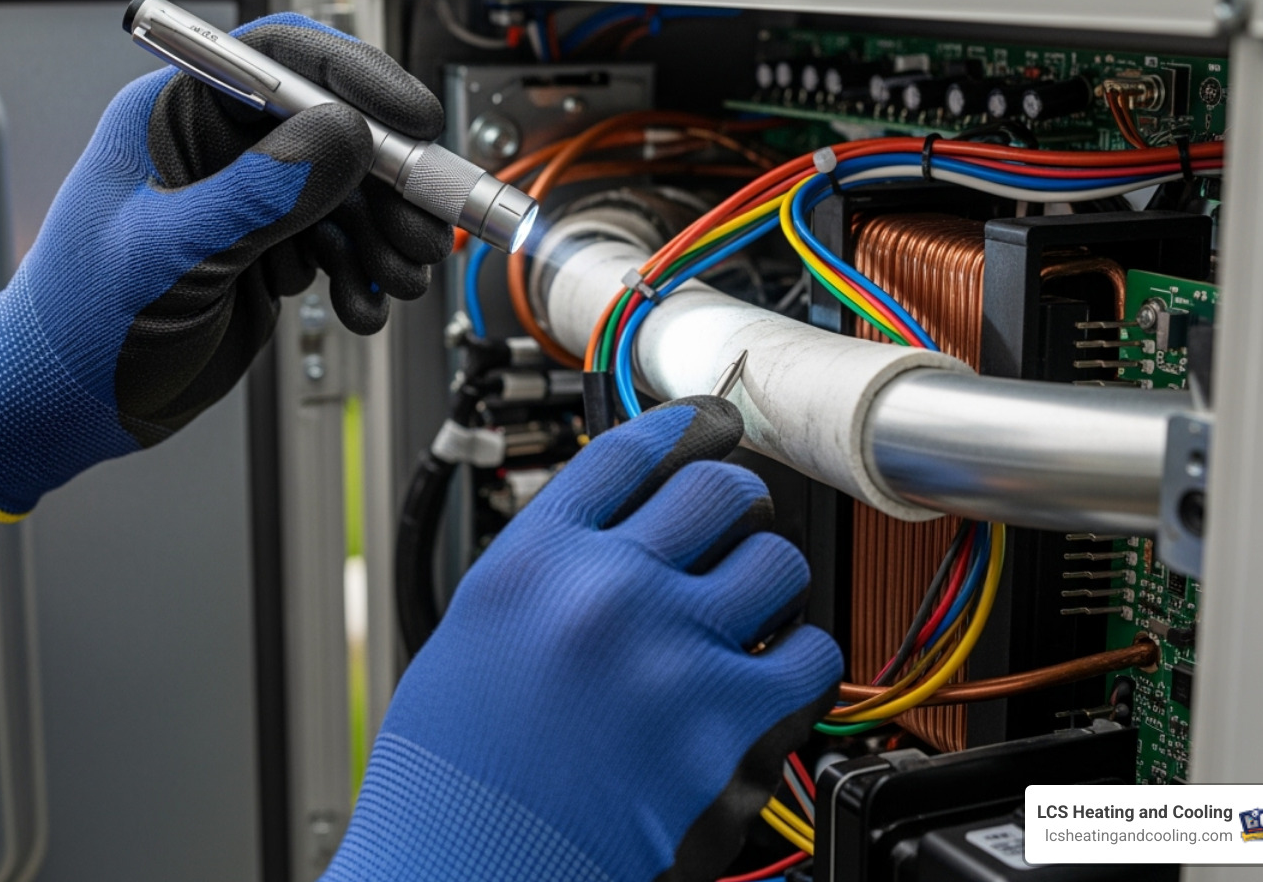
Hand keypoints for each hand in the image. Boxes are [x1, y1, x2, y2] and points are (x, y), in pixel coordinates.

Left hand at [0, 13, 451, 520]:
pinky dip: (363, 275)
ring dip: (385, 235)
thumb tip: (339, 136)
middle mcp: (218, 147)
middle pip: (335, 129)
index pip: (281, 61)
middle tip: (423, 228)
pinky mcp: (266, 249)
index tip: (411, 121)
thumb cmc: (76, 325)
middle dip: (390, 181)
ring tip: (399, 280)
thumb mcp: (168, 256)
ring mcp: (246, 199)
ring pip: (348, 192)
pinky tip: (361, 308)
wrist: (61, 406)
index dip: (356, 81)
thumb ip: (255, 195)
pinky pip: (339, 244)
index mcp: (174, 115)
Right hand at [328, 397, 843, 881]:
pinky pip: (809, 652)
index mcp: (535, 560)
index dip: (683, 428)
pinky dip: (801, 658)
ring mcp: (672, 648)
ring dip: (768, 579)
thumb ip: (547, 573)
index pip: (631, 452)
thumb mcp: (472, 635)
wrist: (465, 870)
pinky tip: (774, 670)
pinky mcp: (725, 718)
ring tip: (751, 605)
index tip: (708, 426)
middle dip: (734, 502)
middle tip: (734, 522)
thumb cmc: (452, 777)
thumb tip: (615, 532)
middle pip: (717, 487)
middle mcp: (606, 586)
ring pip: (775, 560)